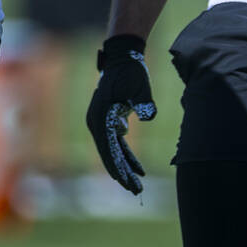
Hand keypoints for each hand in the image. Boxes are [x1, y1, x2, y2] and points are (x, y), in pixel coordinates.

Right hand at [86, 35, 156, 193]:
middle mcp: (97, 122)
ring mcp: (102, 121)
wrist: (123, 56)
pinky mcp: (110, 120)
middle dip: (122, 173)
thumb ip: (143, 101)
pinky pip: (117, 143)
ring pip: (113, 151)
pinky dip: (127, 155)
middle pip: (109, 153)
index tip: (127, 182)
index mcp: (100, 116)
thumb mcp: (138, 84)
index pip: (108, 148)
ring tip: (137, 185)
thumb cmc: (130, 70)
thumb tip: (149, 116)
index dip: (118, 166)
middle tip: (136, 191)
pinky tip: (138, 168)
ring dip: (125, 167)